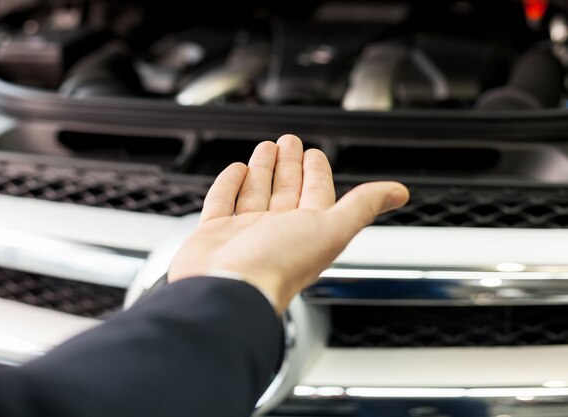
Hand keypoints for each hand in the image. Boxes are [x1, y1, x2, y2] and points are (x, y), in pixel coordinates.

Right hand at [168, 135, 408, 313]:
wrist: (227, 290)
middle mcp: (276, 232)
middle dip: (289, 164)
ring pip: (256, 192)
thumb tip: (399, 192)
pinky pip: (223, 202)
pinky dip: (229, 184)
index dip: (317, 172)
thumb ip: (363, 206)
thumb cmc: (278, 265)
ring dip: (263, 169)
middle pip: (286, 190)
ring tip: (266, 147)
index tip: (315, 154)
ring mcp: (244, 233)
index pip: (316, 193)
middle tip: (289, 141)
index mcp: (306, 231)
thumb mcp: (332, 228)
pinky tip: (236, 170)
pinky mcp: (214, 233)